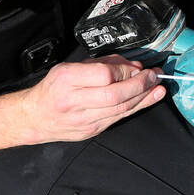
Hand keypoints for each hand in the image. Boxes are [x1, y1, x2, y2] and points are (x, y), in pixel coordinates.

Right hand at [17, 56, 164, 143]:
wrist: (35, 117)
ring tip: (158, 87)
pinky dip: (137, 107)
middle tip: (154, 76)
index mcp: (67, 79)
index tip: (136, 66)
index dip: (125, 70)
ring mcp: (84, 119)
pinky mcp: (92, 130)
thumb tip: (132, 66)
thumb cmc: (52, 89)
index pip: (104, 75)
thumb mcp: (70, 67)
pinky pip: (119, 118)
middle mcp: (74, 101)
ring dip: (144, 97)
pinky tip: (149, 99)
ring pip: (121, 109)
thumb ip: (102, 64)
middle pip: (115, 95)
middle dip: (140, 85)